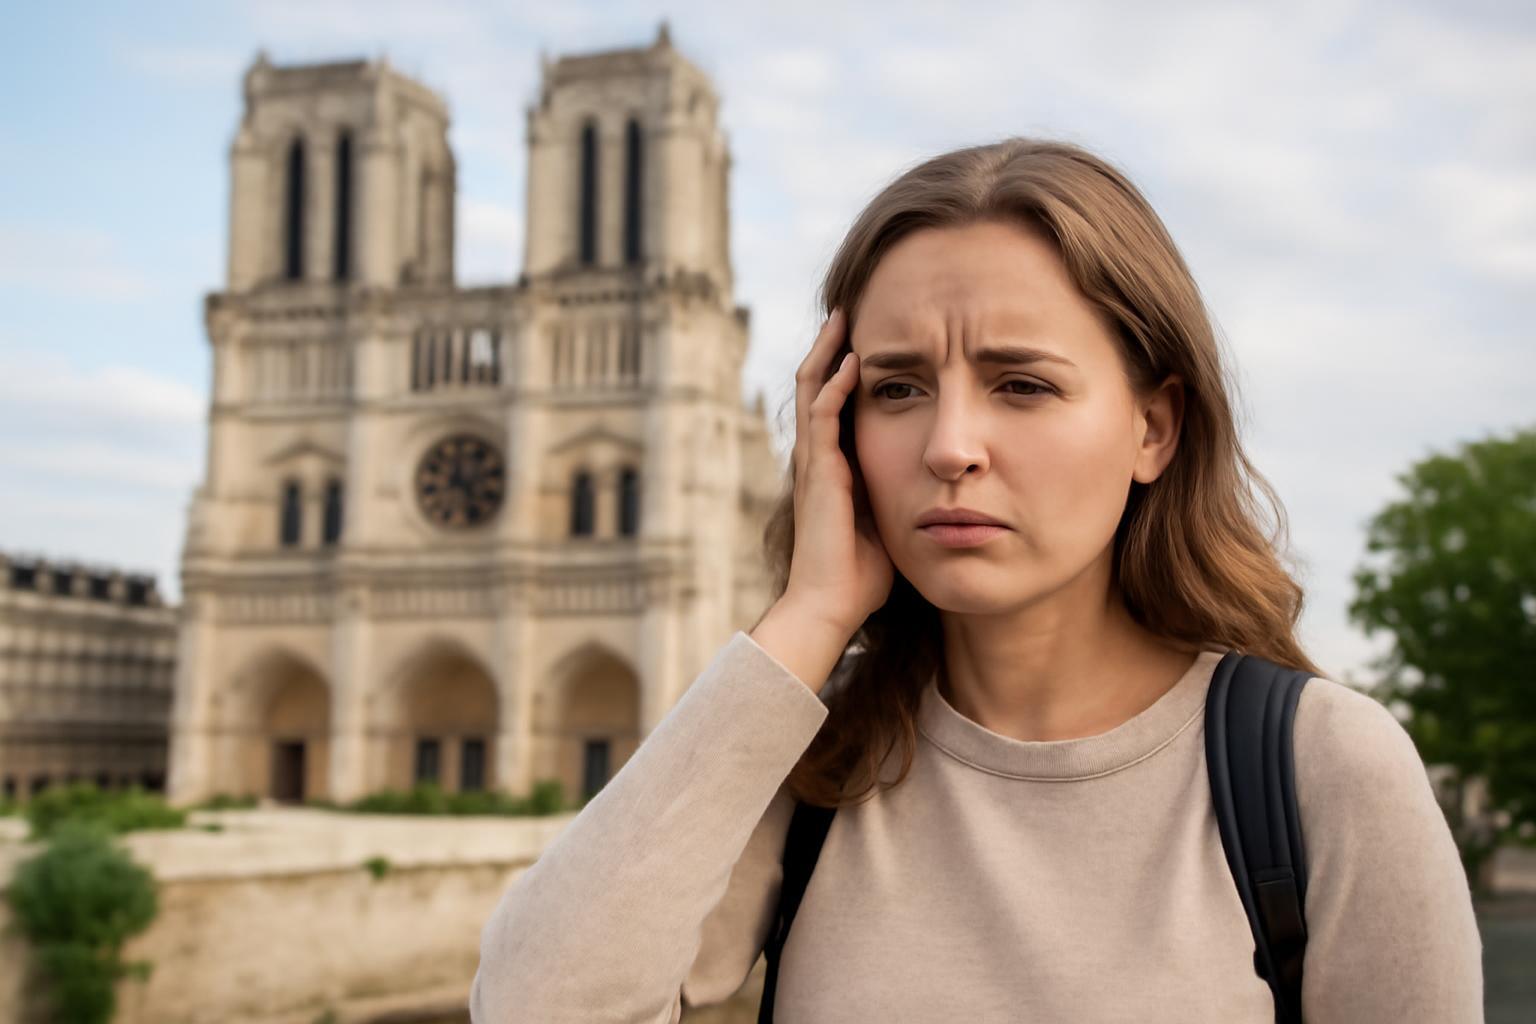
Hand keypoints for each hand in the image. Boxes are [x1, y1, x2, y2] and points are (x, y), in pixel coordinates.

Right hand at [782, 307, 895, 638]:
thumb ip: (907, 497)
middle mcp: (819, 458)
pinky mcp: (817, 474)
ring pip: (812, 391)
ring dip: (827, 353)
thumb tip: (945, 486)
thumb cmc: (862, 575)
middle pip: (817, 385)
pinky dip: (833, 388)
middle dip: (833, 347)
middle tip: (850, 310)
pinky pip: (821, 419)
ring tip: (844, 318)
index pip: (836, 402)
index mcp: (835, 466)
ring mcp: (814, 464)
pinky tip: (851, 364)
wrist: (830, 605)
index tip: (873, 340)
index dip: (848, 370)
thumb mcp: (893, 521)